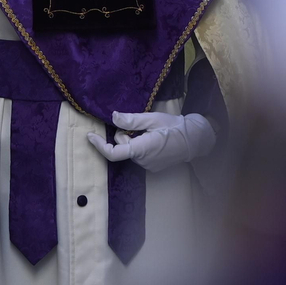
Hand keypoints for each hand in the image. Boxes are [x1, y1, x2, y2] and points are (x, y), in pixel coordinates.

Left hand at [87, 111, 215, 172]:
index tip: (89, 136)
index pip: (113, 152)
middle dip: (124, 135)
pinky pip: (140, 156)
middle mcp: (142, 161)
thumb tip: (113, 117)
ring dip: (133, 140)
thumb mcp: (152, 119)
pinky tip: (154, 138)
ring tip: (150, 130)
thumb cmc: (174, 127)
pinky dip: (140, 146)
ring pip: (131, 151)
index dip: (99, 145)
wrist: (195, 139)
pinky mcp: (154, 167)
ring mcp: (148, 166)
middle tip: (138, 124)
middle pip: (122, 148)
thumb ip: (131, 120)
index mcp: (141, 149)